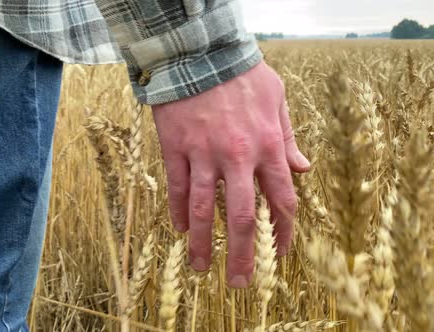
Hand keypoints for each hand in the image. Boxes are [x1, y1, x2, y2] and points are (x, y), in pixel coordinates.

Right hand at [152, 61, 310, 287]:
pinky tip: (181, 230)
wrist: (200, 53)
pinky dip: (179, 211)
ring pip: (204, 209)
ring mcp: (204, 154)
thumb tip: (303, 169)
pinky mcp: (176, 148)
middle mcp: (238, 156)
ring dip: (204, 243)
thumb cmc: (242, 75)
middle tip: (241, 282)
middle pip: (242, 217)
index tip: (281, 255)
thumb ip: (290, 137)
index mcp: (268, 146)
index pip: (282, 200)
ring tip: (202, 267)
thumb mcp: (278, 99)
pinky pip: (178, 187)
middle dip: (244, 255)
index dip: (284, 232)